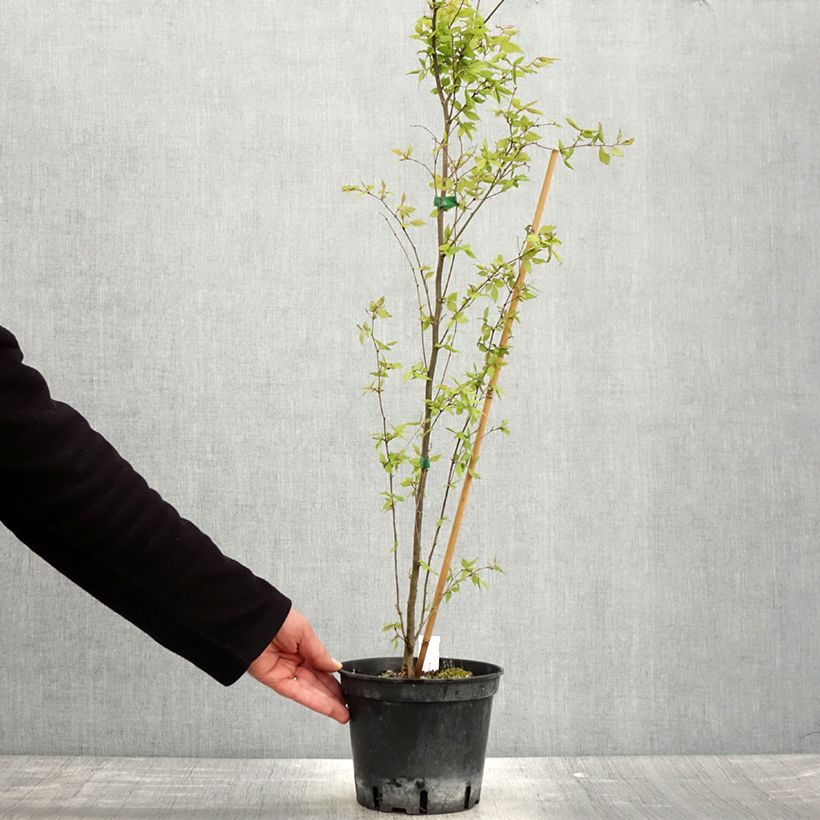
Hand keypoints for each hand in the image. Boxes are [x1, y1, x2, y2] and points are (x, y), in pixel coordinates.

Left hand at [246, 607, 348, 723]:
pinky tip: (328, 707)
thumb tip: (335, 666)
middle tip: (349, 707)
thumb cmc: (277, 619)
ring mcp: (286, 672)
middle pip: (318, 683)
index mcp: (303, 647)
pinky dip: (314, 702)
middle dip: (334, 696)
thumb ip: (320, 653)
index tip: (348, 690)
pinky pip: (298, 694)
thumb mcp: (306, 633)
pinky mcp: (276, 681)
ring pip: (310, 692)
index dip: (335, 681)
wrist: (254, 621)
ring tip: (343, 713)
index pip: (322, 669)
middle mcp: (295, 662)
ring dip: (327, 704)